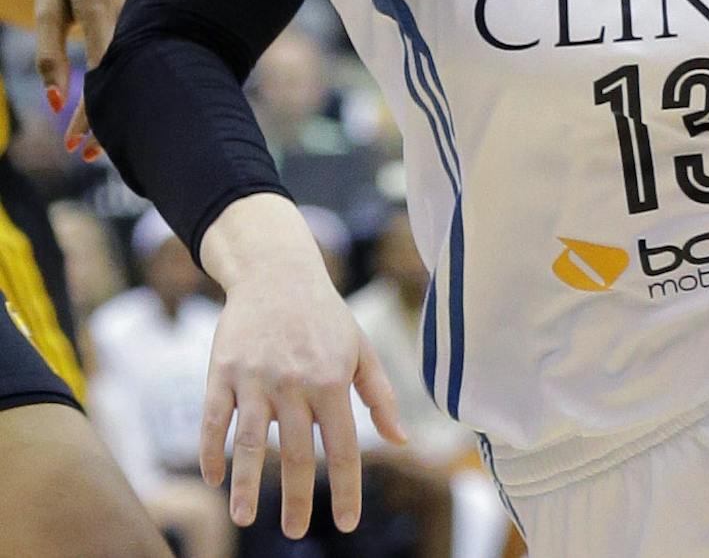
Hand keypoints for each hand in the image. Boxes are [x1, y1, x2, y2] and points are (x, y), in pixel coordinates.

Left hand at [36, 0, 145, 160]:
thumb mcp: (47, 4)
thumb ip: (50, 52)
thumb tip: (54, 102)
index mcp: (104, 9)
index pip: (102, 76)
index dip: (91, 115)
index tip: (73, 146)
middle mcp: (137, 14)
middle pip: (131, 80)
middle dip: (111, 122)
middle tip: (89, 156)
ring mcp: (153, 13)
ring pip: (145, 70)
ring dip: (128, 104)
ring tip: (109, 140)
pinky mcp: (158, 13)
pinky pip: (151, 54)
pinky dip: (139, 81)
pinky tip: (131, 101)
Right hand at [200, 250, 405, 536]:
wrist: (276, 272)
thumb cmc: (325, 316)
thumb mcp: (360, 349)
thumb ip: (381, 396)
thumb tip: (402, 441)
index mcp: (332, 380)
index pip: (342, 447)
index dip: (346, 488)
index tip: (346, 523)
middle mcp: (293, 383)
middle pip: (295, 453)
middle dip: (297, 498)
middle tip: (295, 533)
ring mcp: (254, 378)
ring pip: (248, 443)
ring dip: (245, 485)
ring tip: (245, 519)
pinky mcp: (222, 372)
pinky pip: (213, 420)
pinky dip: (211, 451)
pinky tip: (214, 479)